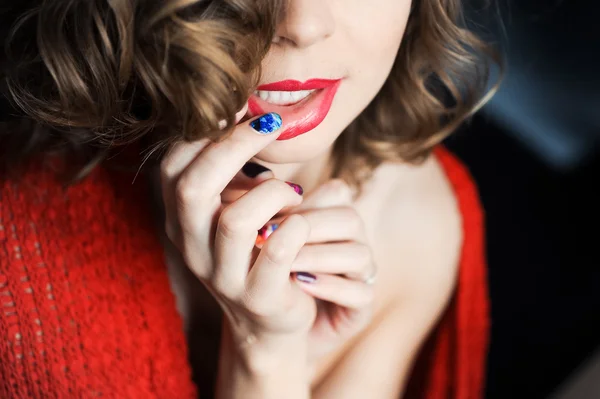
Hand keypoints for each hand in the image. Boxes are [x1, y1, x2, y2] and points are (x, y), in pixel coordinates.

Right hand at [160, 111, 316, 362]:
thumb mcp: (240, 210)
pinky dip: (296, 226)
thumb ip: (238, 173)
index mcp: (182, 221)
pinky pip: (277, 251)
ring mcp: (222, 278)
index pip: (172, 166)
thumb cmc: (260, 250)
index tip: (242, 109)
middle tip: (271, 126)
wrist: (272, 320)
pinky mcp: (259, 297)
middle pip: (194, 187)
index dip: (206, 132)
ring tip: (293, 194)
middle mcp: (192, 249)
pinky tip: (302, 221)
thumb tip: (260, 115)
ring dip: (273, 194)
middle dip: (235, 146)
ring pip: (236, 221)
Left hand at [268, 180, 376, 361]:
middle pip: (349, 220)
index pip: (336, 193)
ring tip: (284, 265)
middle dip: (309, 228)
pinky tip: (300, 285)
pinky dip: (331, 286)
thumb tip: (258, 182)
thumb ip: (270, 212)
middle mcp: (353, 241)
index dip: (303, 202)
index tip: (267, 216)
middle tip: (270, 238)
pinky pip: (360, 292)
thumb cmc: (265, 272)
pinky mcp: (362, 307)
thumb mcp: (265, 239)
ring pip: (359, 254)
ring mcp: (362, 274)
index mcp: (334, 217)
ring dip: (318, 257)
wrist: (270, 326)